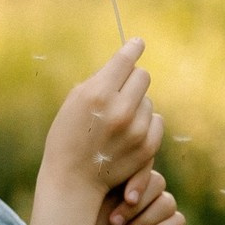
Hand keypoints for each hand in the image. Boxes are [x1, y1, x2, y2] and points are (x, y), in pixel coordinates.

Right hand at [44, 39, 163, 194]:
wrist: (73, 180)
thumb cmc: (68, 137)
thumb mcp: (74, 102)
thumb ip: (99, 80)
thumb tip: (125, 62)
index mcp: (97, 93)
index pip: (125, 60)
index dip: (132, 48)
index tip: (137, 43)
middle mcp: (120, 109)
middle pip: (142, 76)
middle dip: (132, 80)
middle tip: (122, 89)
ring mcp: (136, 129)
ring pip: (148, 100)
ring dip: (137, 105)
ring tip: (118, 120)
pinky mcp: (147, 146)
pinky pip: (156, 120)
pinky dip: (146, 122)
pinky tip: (130, 130)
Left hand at [87, 165, 185, 224]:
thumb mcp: (92, 200)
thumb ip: (109, 178)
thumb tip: (126, 159)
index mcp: (127, 178)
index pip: (145, 165)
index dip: (139, 180)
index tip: (127, 198)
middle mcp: (146, 191)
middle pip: (158, 183)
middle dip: (137, 206)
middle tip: (115, 222)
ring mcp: (159, 210)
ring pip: (167, 203)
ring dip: (145, 221)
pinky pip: (178, 221)